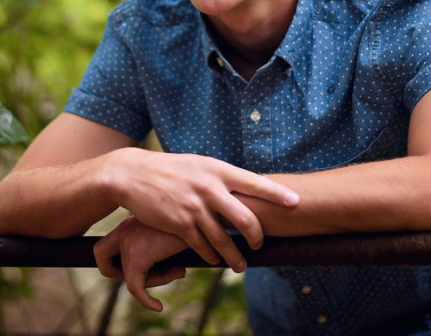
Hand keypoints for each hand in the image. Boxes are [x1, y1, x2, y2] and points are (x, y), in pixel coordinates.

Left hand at [94, 216, 188, 311]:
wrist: (206, 216)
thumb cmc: (195, 224)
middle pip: (111, 265)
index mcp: (130, 222)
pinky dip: (146, 301)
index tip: (138, 270)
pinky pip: (136, 288)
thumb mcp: (171, 232)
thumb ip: (156, 247)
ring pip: (131, 279)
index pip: (102, 248)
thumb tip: (154, 272)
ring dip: (155, 281)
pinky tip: (158, 306)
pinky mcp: (138, 257)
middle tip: (155, 274)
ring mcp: (129, 243)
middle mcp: (124, 229)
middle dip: (130, 276)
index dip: (112, 265)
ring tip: (178, 270)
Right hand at [102, 148, 298, 271]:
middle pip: (245, 219)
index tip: (296, 203)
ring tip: (240, 266)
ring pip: (224, 240)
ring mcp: (195, 207)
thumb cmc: (172, 169)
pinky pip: (202, 246)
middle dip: (257, 236)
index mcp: (218, 170)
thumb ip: (222, 177)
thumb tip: (247, 188)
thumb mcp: (200, 165)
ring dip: (234, 256)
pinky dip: (210, 256)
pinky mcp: (179, 223)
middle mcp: (210, 188)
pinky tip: (213, 260)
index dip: (277, 194)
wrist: (134, 174)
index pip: (255, 182)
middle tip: (260, 244)